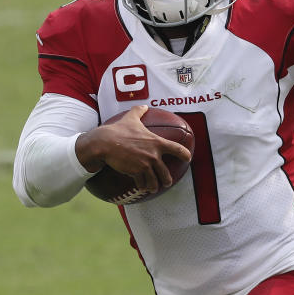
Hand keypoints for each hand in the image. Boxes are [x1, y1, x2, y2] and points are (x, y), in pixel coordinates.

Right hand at [76, 106, 191, 192]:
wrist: (105, 143)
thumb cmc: (118, 130)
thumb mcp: (131, 118)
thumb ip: (139, 112)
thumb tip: (144, 106)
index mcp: (157, 142)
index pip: (177, 149)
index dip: (184, 154)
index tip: (188, 158)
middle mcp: (154, 155)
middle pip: (166, 172)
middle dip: (167, 179)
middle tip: (167, 182)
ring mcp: (145, 164)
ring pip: (154, 180)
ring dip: (154, 186)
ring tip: (153, 188)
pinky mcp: (136, 172)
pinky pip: (141, 183)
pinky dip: (141, 186)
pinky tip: (141, 187)